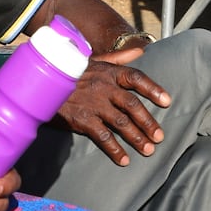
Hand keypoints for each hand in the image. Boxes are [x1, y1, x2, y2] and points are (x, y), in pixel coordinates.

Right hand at [55, 51, 170, 165]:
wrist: (42, 82)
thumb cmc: (71, 70)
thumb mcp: (95, 59)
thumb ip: (120, 57)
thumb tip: (141, 51)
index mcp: (109, 71)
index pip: (136, 78)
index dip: (153, 89)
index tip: (167, 101)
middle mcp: (104, 87)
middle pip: (132, 105)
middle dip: (148, 121)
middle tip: (160, 137)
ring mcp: (93, 104)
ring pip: (121, 122)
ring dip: (136, 137)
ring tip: (148, 150)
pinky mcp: (82, 119)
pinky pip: (102, 136)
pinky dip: (115, 149)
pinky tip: (124, 160)